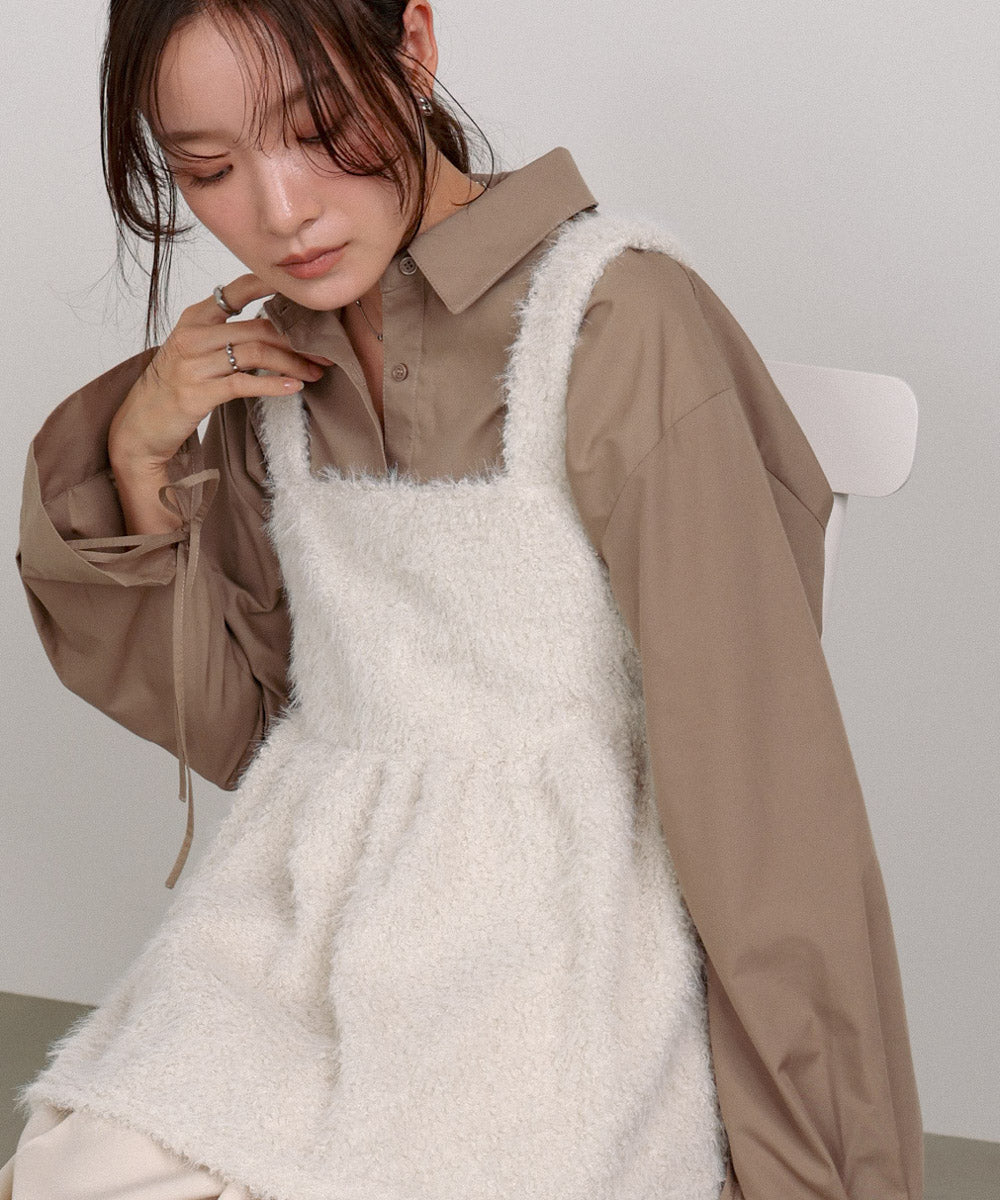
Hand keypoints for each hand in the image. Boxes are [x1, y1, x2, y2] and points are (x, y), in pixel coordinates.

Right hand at [108, 274, 331, 533]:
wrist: (142, 424)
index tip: (301, 289)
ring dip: (292, 363)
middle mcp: (193, 335)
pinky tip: (294, 388)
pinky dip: (274, 384)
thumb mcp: (196, 349)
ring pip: (256, 353)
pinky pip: (245, 383)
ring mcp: (194, 363)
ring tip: (314, 372)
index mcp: (195, 317)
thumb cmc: (177, 384)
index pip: (236, 291)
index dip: (269, 285)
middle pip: (257, 328)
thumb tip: (276, 326)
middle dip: (296, 340)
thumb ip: (227, 332)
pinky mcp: (198, 392)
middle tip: (323, 351)